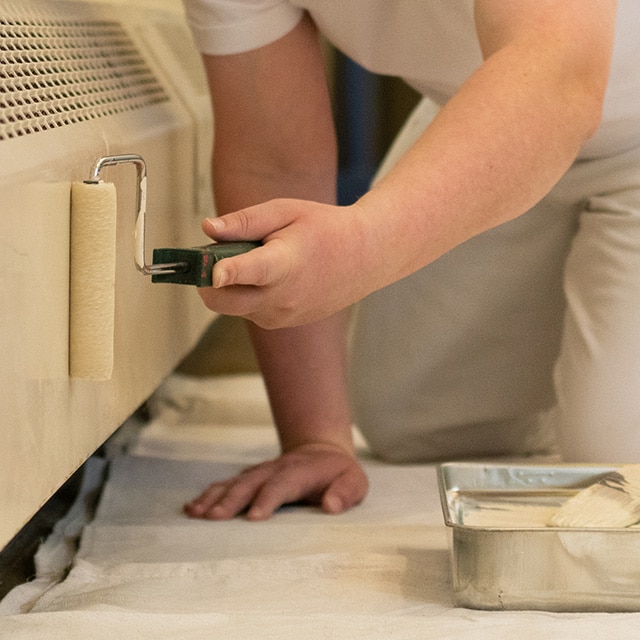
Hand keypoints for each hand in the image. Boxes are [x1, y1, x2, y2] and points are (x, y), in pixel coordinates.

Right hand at [183, 442, 368, 520]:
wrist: (322, 452)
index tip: (253, 518)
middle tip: (213, 519)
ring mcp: (260, 472)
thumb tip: (331, 506)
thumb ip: (346, 493)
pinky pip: (226, 485)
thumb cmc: (339, 474)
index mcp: (300, 472)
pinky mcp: (249, 478)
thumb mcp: (355, 482)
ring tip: (195, 514)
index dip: (267, 499)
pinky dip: (208, 495)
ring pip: (233, 483)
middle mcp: (275, 470)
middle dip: (231, 500)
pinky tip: (191, 508)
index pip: (282, 485)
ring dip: (214, 497)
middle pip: (250, 484)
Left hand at [197, 199, 382, 328]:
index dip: (224, 272)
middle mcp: (280, 298)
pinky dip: (248, 294)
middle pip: (220, 301)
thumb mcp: (285, 212)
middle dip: (206, 280)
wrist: (365, 257)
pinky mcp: (282, 323)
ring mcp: (281, 316)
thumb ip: (244, 221)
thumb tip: (207, 228)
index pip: (248, 273)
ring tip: (260, 260)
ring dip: (231, 287)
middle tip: (216, 256)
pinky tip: (273, 275)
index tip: (211, 271)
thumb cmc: (325, 229)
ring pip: (232, 306)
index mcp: (284, 265)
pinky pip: (250, 311)